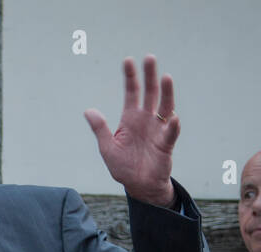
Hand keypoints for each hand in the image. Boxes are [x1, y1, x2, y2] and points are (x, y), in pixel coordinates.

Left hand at [84, 55, 177, 206]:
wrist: (138, 185)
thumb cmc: (123, 166)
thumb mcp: (107, 147)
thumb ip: (100, 129)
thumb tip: (88, 110)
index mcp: (130, 119)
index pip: (131, 93)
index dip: (130, 77)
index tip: (128, 60)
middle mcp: (147, 119)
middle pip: (150, 93)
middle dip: (149, 76)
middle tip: (149, 58)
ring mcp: (158, 130)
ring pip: (165, 106)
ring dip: (166, 92)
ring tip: (166, 77)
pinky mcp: (166, 144)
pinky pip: (170, 133)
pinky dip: (172, 125)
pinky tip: (172, 117)